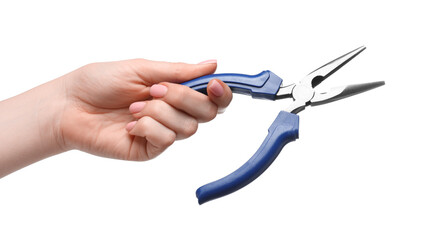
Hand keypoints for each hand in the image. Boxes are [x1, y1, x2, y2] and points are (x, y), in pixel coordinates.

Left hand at [59, 59, 231, 159]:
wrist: (71, 105)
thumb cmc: (101, 83)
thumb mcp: (143, 69)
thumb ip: (179, 71)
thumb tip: (212, 64)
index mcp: (176, 91)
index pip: (213, 97)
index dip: (221, 92)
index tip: (214, 84)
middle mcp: (174, 113)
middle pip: (208, 113)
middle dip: (183, 98)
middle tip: (154, 89)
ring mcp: (164, 132)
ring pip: (188, 127)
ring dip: (159, 112)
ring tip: (133, 107)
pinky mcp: (151, 149)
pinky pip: (166, 139)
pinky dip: (147, 126)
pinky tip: (129, 124)